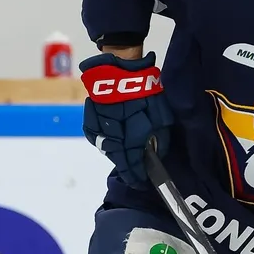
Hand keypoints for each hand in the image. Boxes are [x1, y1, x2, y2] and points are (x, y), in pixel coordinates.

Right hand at [79, 51, 173, 188]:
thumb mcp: (162, 118)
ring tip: (126, 163)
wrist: (121, 71)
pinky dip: (105, 142)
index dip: (136, 175)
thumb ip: (160, 139)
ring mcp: (100, 128)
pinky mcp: (90, 119)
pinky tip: (113, 145)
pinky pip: (97, 137)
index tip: (141, 183)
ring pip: (107, 149)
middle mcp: (114, 136)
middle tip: (134, 177)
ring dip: (116, 156)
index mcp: (132, 137)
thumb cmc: (147, 92)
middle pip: (119, 159)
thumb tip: (157, 155)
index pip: (133, 164)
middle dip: (127, 169)